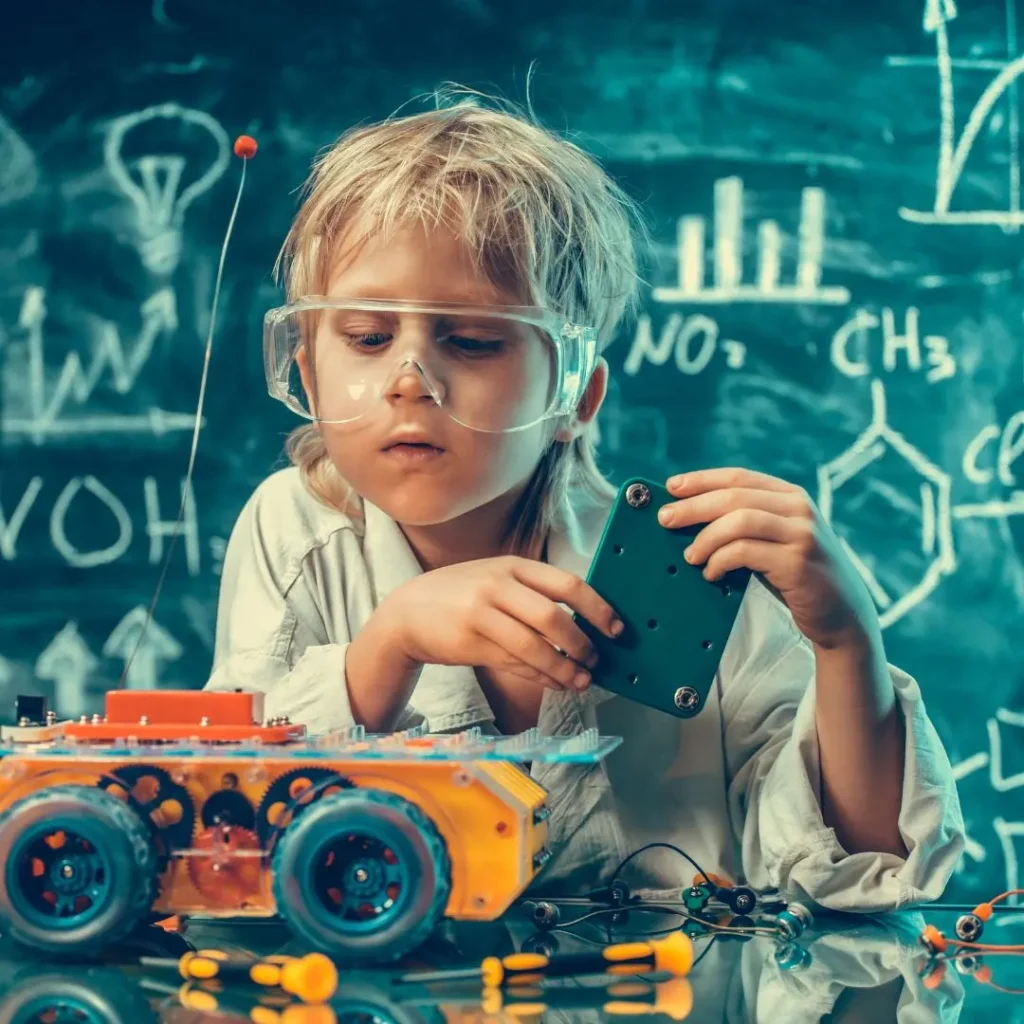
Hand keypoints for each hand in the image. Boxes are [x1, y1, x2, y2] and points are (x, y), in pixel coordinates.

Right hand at [379, 556, 623, 690]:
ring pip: (535, 646)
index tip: (617, 628)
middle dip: (582, 643)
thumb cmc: (461, 596)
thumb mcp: (495, 580)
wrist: (407, 612)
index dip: (597, 607)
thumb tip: (583, 621)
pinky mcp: (470, 643)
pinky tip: (556, 682)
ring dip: (564, 668)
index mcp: (512, 566)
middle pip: (552, 617)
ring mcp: (481, 614)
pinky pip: (515, 663)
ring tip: (581, 680)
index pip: (566, 583)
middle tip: (597, 660)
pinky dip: (541, 676)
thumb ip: (532, 593)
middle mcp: (497, 586)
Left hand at [657, 468, 879, 649]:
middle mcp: (799, 509)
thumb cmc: (797, 576)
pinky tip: (711, 573)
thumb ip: (747, 522)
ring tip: (690, 556)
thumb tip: (689, 515)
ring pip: (738, 521)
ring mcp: (801, 534)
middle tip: (665, 520)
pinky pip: (745, 552)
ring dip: (705, 538)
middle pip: (733, 497)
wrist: (842, 614)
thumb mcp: (776, 539)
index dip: (701, 479)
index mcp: (790, 496)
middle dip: (693, 507)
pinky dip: (720, 560)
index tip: (671, 487)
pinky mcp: (797, 562)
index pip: (738, 477)